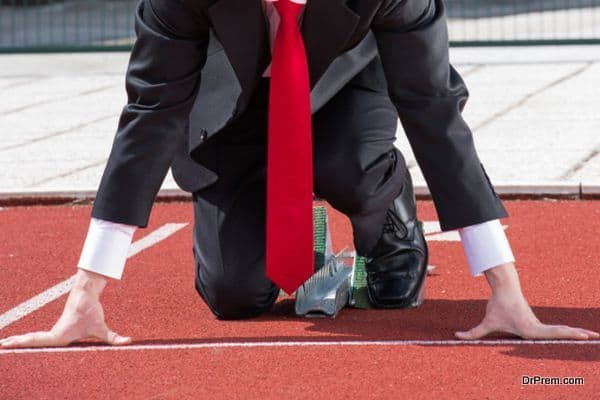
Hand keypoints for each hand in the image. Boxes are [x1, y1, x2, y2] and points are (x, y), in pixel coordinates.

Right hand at [0, 269, 130, 348]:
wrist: (86, 292)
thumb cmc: (91, 310)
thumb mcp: (101, 327)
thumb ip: (113, 337)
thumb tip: (128, 342)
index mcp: (59, 335)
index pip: (38, 342)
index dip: (23, 344)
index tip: (8, 344)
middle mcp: (54, 333)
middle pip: (32, 341)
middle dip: (17, 345)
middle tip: (1, 346)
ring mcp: (54, 331)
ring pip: (35, 339)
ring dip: (20, 343)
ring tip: (5, 346)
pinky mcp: (58, 329)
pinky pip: (40, 337)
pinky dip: (29, 340)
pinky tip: (23, 344)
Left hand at [455, 263, 599, 340]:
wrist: (505, 289)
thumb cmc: (497, 306)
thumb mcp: (486, 322)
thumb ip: (472, 332)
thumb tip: (457, 336)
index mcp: (530, 329)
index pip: (551, 333)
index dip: (566, 334)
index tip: (581, 334)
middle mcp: (538, 327)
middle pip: (561, 332)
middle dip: (577, 335)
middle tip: (594, 337)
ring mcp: (540, 325)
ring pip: (560, 331)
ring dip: (576, 334)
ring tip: (594, 337)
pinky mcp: (539, 324)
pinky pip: (556, 330)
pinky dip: (568, 333)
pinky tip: (579, 335)